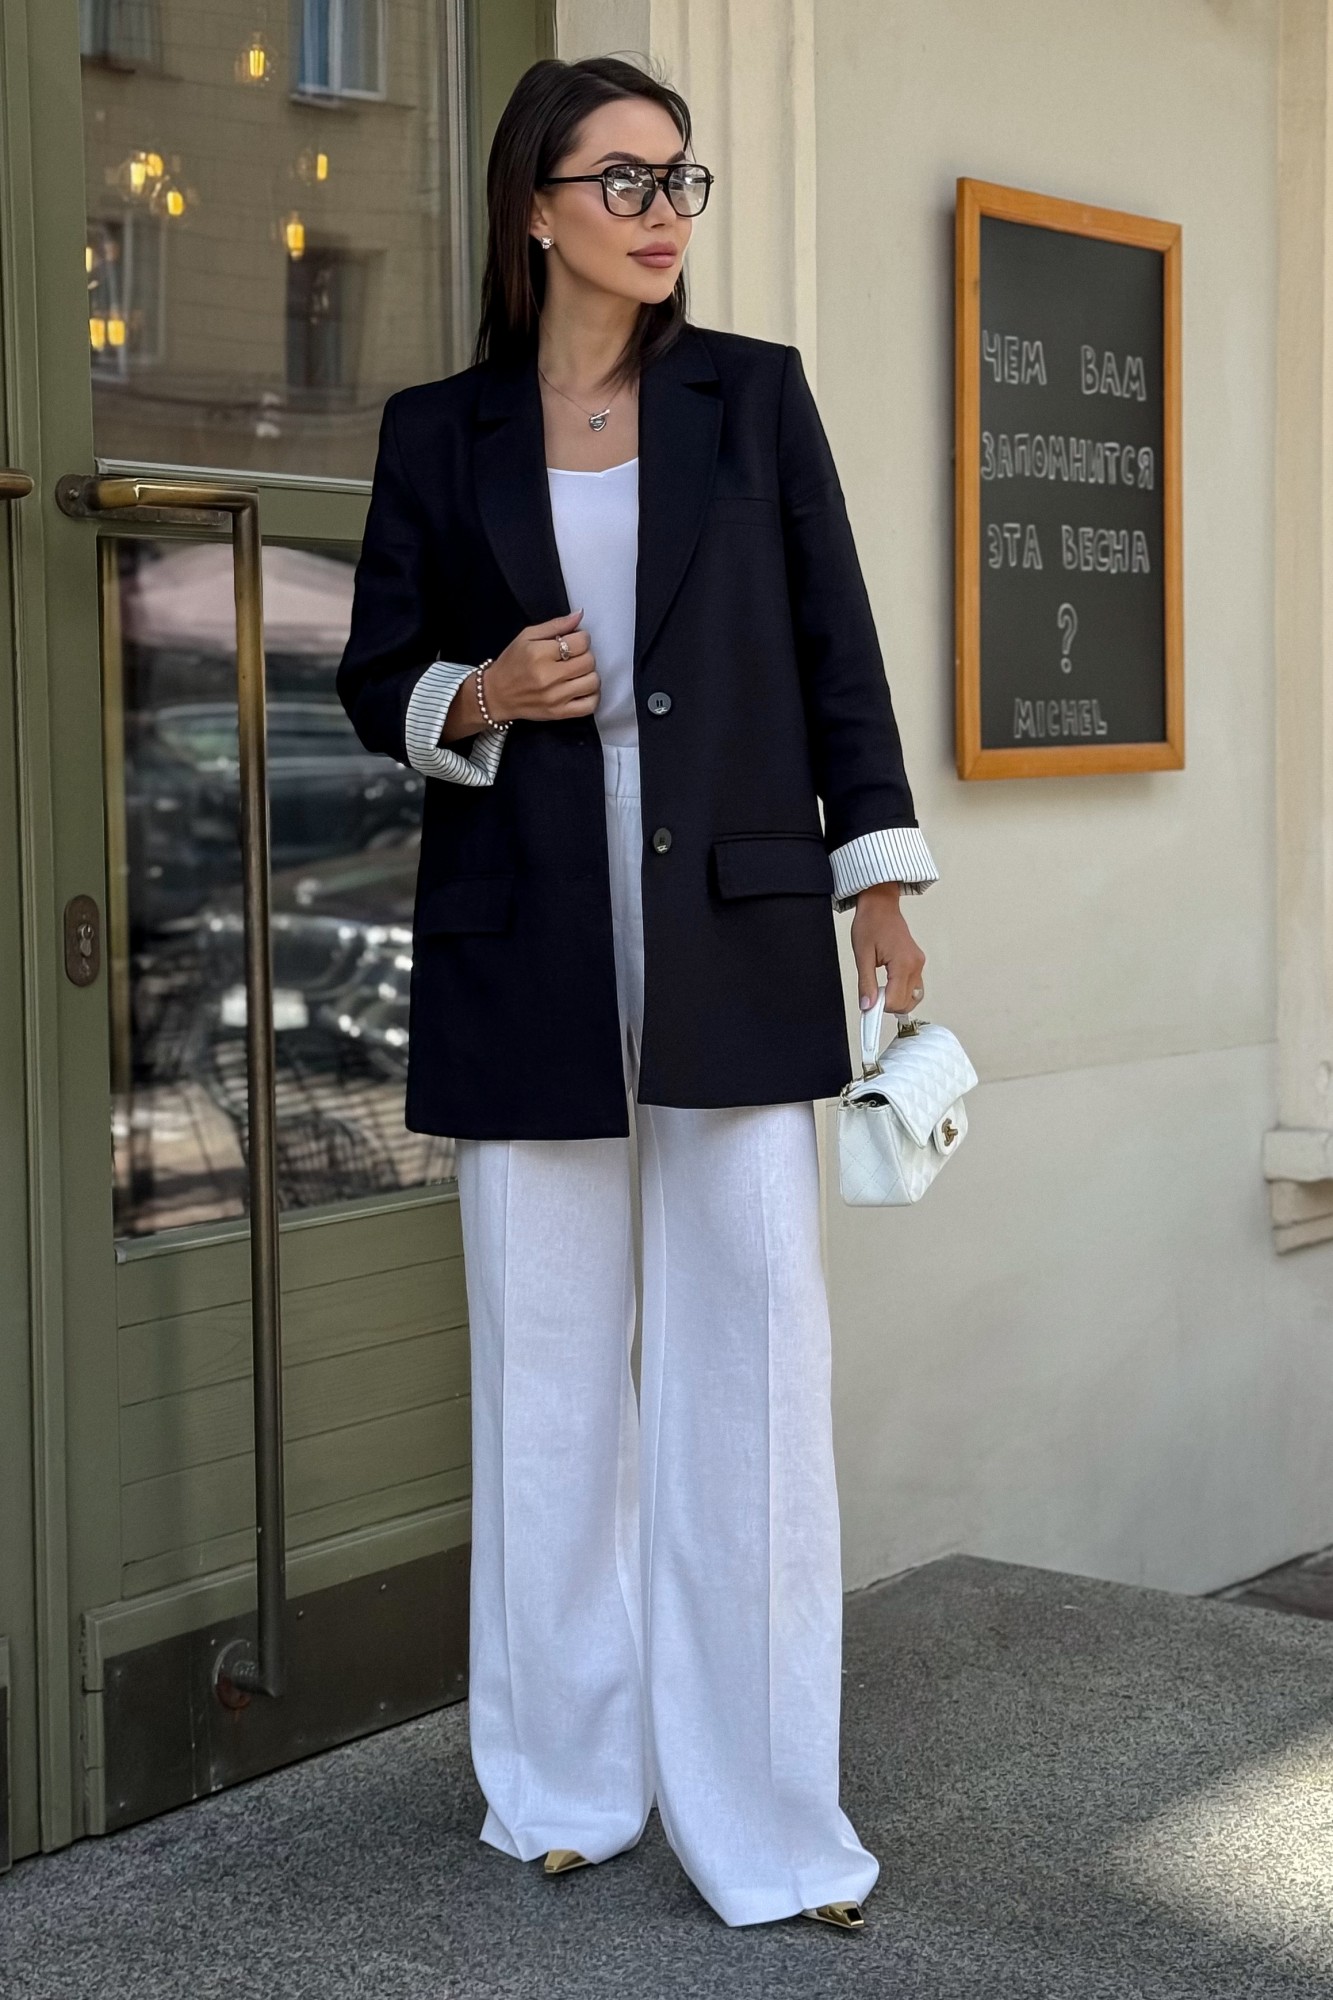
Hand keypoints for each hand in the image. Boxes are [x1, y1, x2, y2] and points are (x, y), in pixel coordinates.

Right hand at [483, 608, 599, 723]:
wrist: (496, 695)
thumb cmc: (511, 663)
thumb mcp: (527, 636)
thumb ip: (555, 625)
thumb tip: (580, 615)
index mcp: (540, 654)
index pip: (581, 642)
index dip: (582, 638)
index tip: (574, 641)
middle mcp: (549, 677)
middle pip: (589, 661)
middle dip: (586, 655)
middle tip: (575, 657)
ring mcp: (556, 697)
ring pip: (593, 682)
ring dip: (589, 675)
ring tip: (577, 673)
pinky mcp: (559, 713)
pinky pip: (590, 705)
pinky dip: (592, 696)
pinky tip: (582, 689)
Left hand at [849, 881, 925, 1016]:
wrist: (880, 905)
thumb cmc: (871, 923)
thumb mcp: (862, 955)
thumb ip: (866, 983)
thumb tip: (867, 1005)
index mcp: (903, 963)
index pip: (896, 1000)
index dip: (880, 1008)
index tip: (868, 1008)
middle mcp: (915, 964)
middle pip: (908, 1003)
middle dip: (889, 1006)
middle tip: (872, 998)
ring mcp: (918, 964)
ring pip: (914, 997)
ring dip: (897, 1002)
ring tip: (879, 993)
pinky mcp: (917, 963)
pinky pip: (914, 987)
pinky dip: (902, 993)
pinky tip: (888, 989)